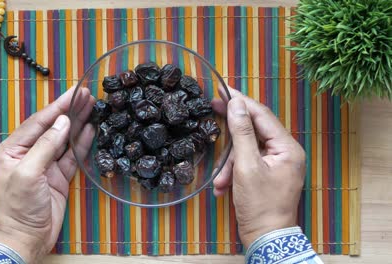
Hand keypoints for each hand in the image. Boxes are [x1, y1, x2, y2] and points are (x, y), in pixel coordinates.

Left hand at [0, 87, 94, 262]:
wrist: (26, 237)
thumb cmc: (18, 207)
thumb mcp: (28, 173)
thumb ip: (45, 146)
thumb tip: (63, 123)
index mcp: (13, 149)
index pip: (38, 122)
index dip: (57, 106)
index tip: (74, 92)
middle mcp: (29, 153)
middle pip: (53, 126)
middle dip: (69, 110)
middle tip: (86, 94)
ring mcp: (45, 164)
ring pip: (64, 139)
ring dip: (77, 123)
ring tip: (91, 106)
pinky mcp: (59, 176)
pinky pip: (72, 155)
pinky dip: (82, 143)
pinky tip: (90, 129)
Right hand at [212, 86, 305, 247]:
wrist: (266, 237)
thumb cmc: (260, 205)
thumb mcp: (247, 166)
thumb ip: (241, 133)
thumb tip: (236, 105)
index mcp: (287, 147)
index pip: (262, 115)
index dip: (241, 101)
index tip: (223, 89)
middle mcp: (285, 152)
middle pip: (254, 130)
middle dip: (232, 134)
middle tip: (213, 108)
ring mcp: (276, 163)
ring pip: (247, 148)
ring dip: (230, 164)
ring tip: (221, 181)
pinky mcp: (266, 173)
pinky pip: (247, 162)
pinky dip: (233, 173)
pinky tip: (223, 187)